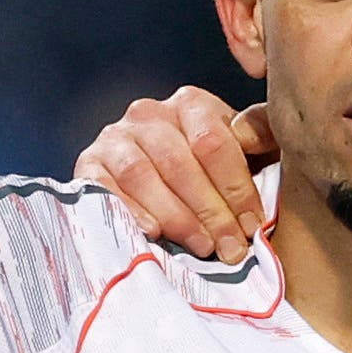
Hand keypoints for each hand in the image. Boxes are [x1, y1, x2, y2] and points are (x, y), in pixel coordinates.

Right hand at [73, 87, 274, 263]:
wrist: (159, 185)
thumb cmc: (214, 174)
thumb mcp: (247, 152)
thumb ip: (263, 137)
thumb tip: (259, 138)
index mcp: (189, 104)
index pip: (214, 142)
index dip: (236, 187)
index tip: (252, 224)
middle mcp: (147, 113)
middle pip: (179, 162)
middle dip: (210, 210)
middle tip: (229, 247)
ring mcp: (114, 138)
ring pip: (142, 174)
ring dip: (175, 216)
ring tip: (200, 246)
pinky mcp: (88, 164)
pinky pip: (104, 187)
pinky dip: (128, 210)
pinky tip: (152, 233)